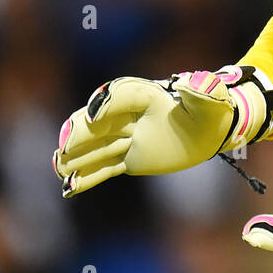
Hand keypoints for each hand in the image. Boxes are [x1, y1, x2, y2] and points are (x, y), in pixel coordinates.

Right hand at [53, 67, 266, 197]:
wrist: (209, 129)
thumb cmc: (211, 110)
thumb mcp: (213, 100)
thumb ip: (204, 92)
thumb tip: (194, 84)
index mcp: (148, 95)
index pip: (121, 95)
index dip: (106, 104)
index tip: (94, 115)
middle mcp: (130, 115)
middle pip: (98, 122)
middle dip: (80, 132)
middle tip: (65, 146)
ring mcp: (126, 138)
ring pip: (96, 146)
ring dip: (76, 157)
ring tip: (59, 167)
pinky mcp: (129, 158)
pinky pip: (105, 168)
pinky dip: (87, 178)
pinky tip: (68, 188)